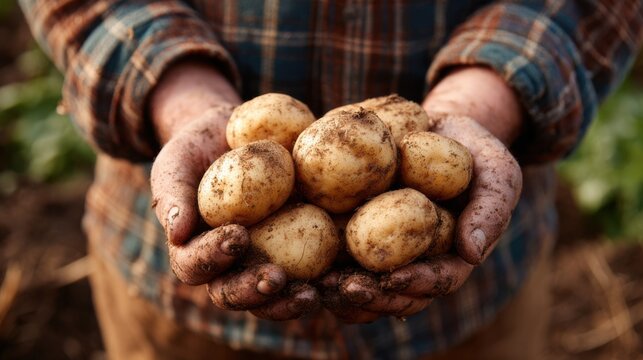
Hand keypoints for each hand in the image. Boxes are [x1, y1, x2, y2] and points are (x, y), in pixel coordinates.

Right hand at [149, 60, 318, 319]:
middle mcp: (230, 265)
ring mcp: (265, 260)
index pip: (194, 266)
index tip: (236, 235)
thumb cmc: (198, 151)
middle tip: (275, 278)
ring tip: (311, 293)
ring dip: (290, 300)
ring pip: (274, 295)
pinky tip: (343, 276)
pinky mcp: (299, 252)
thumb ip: (172, 194)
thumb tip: (177, 232)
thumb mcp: (177, 162)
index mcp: (196, 250)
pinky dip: (326, 280)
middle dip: (254, 291)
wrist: (234, 136)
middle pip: (236, 293)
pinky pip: (311, 272)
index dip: (211, 258)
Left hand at [321, 66, 522, 322]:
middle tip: (345, 288)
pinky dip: (309, 255)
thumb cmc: (473, 152)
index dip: (416, 285)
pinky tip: (290, 252)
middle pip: (387, 292)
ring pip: (354, 279)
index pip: (434, 281)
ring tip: (314, 281)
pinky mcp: (345, 225)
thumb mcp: (496, 172)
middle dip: (367, 296)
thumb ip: (490, 209)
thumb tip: (471, 253)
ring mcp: (374, 247)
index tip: (397, 280)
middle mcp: (407, 260)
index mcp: (444, 257)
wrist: (434, 126)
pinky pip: (325, 247)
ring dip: (333, 287)